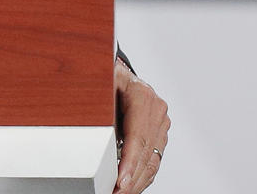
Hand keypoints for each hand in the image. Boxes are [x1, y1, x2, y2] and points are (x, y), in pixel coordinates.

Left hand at [113, 55, 170, 192]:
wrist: (120, 73)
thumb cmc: (108, 77)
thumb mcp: (102, 82)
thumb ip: (101, 103)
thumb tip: (96, 130)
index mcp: (142, 95)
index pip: (138, 136)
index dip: (130, 163)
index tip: (121, 181)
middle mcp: (156, 109)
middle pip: (147, 153)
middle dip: (132, 178)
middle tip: (116, 193)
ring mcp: (160, 123)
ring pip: (152, 161)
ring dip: (137, 181)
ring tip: (121, 192)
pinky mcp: (159, 134)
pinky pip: (153, 160)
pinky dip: (142, 176)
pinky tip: (131, 186)